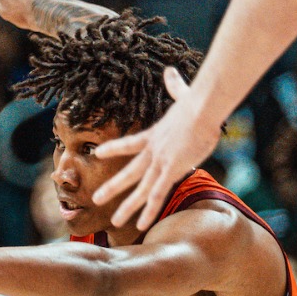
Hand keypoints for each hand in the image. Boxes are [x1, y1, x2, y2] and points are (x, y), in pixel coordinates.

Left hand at [91, 69, 224, 230]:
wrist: (200, 110)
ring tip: (114, 221)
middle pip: (128, 173)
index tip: (99, 153)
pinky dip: (150, 211)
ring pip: (139, 190)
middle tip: (96, 199)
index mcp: (153, 136)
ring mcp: (159, 163)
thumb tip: (170, 70)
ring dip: (127, 206)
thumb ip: (175, 86)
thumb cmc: (196, 103)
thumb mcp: (183, 95)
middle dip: (112, 187)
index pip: (128, 144)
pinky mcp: (169, 171)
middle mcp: (152, 152)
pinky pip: (157, 196)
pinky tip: (141, 225)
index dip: (113, 149)